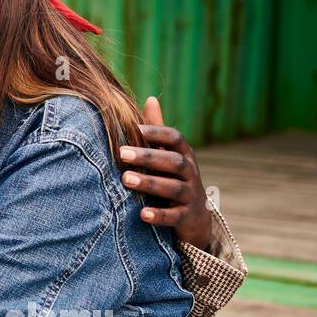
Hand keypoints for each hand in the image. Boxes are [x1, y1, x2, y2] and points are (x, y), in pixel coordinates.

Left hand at [120, 96, 213, 248]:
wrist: (194, 219)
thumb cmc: (172, 178)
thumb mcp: (167, 154)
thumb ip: (157, 130)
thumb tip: (150, 98)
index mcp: (183, 154)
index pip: (175, 138)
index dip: (156, 132)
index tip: (134, 129)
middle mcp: (190, 173)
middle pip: (173, 161)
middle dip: (148, 157)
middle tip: (121, 154)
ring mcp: (191, 196)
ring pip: (173, 188)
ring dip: (150, 183)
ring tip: (126, 179)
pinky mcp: (187, 217)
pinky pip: (175, 216)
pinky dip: (159, 215)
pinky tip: (142, 214)